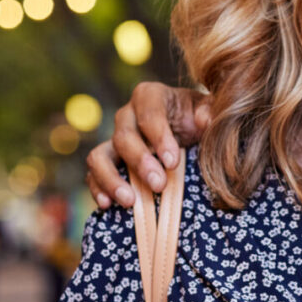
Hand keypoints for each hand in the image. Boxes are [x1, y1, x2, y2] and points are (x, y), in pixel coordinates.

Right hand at [83, 85, 209, 208]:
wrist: (187, 131)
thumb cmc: (197, 117)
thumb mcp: (207, 109)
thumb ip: (208, 111)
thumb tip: (204, 120)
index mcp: (150, 96)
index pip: (149, 114)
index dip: (159, 138)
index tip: (173, 162)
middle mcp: (127, 115)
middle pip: (124, 136)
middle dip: (140, 162)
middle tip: (159, 185)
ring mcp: (113, 139)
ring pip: (99, 156)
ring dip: (112, 179)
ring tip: (130, 201)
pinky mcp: (107, 161)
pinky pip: (93, 174)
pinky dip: (98, 189)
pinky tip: (108, 205)